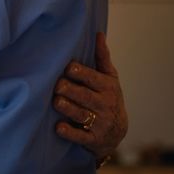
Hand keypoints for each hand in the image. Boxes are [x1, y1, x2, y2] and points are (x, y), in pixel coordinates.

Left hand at [53, 33, 127, 159]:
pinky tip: (58, 127)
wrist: (117, 133)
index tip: (67, 67)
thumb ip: (102, 57)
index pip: (93, 78)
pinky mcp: (93, 140)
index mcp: (107, 87)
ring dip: (68, 108)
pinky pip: (80, 137)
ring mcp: (99, 123)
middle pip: (84, 96)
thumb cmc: (107, 98)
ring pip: (81, 114)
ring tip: (56, 101)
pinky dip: (69, 132)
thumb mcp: (109, 78)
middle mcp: (104, 104)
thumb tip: (98, 33)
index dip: (79, 73)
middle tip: (56, 85)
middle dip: (70, 89)